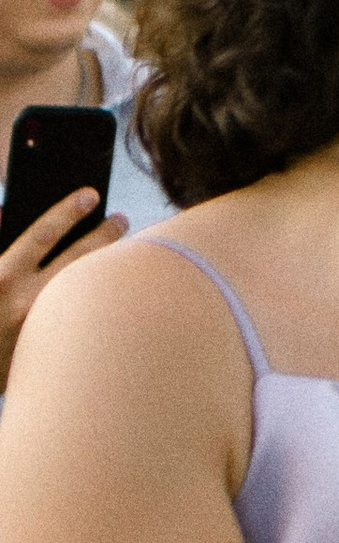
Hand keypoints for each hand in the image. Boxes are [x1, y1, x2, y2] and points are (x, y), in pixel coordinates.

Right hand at [0, 190, 126, 389]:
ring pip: (90, 290)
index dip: (67, 211)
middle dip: (104, 235)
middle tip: (122, 218)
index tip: (91, 193)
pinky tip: (113, 286)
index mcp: (3, 277)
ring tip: (122, 250)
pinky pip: (88, 317)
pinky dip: (103, 299)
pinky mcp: (55, 349)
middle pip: (79, 260)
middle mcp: (26, 302)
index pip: (42, 235)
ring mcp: (45, 327)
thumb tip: (2, 212)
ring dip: (109, 266)